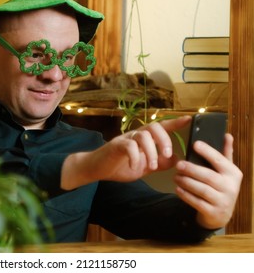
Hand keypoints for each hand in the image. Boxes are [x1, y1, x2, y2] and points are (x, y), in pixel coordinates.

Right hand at [61, 115, 191, 189]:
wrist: (98, 169)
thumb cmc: (121, 165)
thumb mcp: (144, 167)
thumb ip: (159, 163)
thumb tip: (176, 160)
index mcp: (145, 138)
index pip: (162, 127)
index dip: (175, 123)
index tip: (189, 119)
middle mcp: (136, 135)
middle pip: (154, 127)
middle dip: (164, 140)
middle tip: (167, 154)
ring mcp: (126, 139)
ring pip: (143, 136)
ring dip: (151, 152)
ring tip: (151, 167)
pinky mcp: (116, 145)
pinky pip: (129, 146)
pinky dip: (135, 158)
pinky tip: (135, 167)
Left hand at [174, 133, 241, 228]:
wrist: (220, 214)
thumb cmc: (220, 186)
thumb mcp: (225, 171)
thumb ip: (225, 154)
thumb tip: (227, 134)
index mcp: (233, 173)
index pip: (220, 160)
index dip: (208, 151)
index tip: (195, 144)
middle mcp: (231, 187)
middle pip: (208, 176)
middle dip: (191, 169)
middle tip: (178, 164)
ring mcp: (223, 201)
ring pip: (202, 189)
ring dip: (186, 182)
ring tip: (175, 177)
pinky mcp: (213, 212)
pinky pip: (197, 202)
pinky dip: (185, 195)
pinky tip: (177, 189)